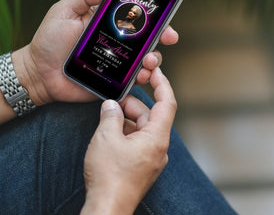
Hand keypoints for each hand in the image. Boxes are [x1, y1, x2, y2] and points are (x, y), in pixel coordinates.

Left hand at [13, 0, 177, 105]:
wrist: (38, 73)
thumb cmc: (48, 40)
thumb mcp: (63, 11)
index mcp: (105, 23)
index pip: (134, 17)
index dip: (153, 16)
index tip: (164, 17)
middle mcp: (114, 42)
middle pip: (145, 39)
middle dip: (161, 38)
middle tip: (167, 38)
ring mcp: (114, 63)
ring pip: (143, 60)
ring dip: (154, 59)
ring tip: (149, 61)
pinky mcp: (111, 82)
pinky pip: (131, 82)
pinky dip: (141, 79)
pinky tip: (142, 76)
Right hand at [81, 68, 176, 214]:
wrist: (107, 206)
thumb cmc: (110, 176)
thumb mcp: (106, 137)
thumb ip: (110, 115)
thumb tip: (110, 106)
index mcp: (156, 138)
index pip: (167, 103)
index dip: (162, 84)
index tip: (155, 71)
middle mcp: (158, 148)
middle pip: (150, 116)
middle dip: (132, 105)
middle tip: (113, 99)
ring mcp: (151, 159)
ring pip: (142, 129)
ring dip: (126, 120)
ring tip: (107, 117)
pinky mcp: (141, 166)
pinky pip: (137, 142)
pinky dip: (125, 133)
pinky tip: (109, 133)